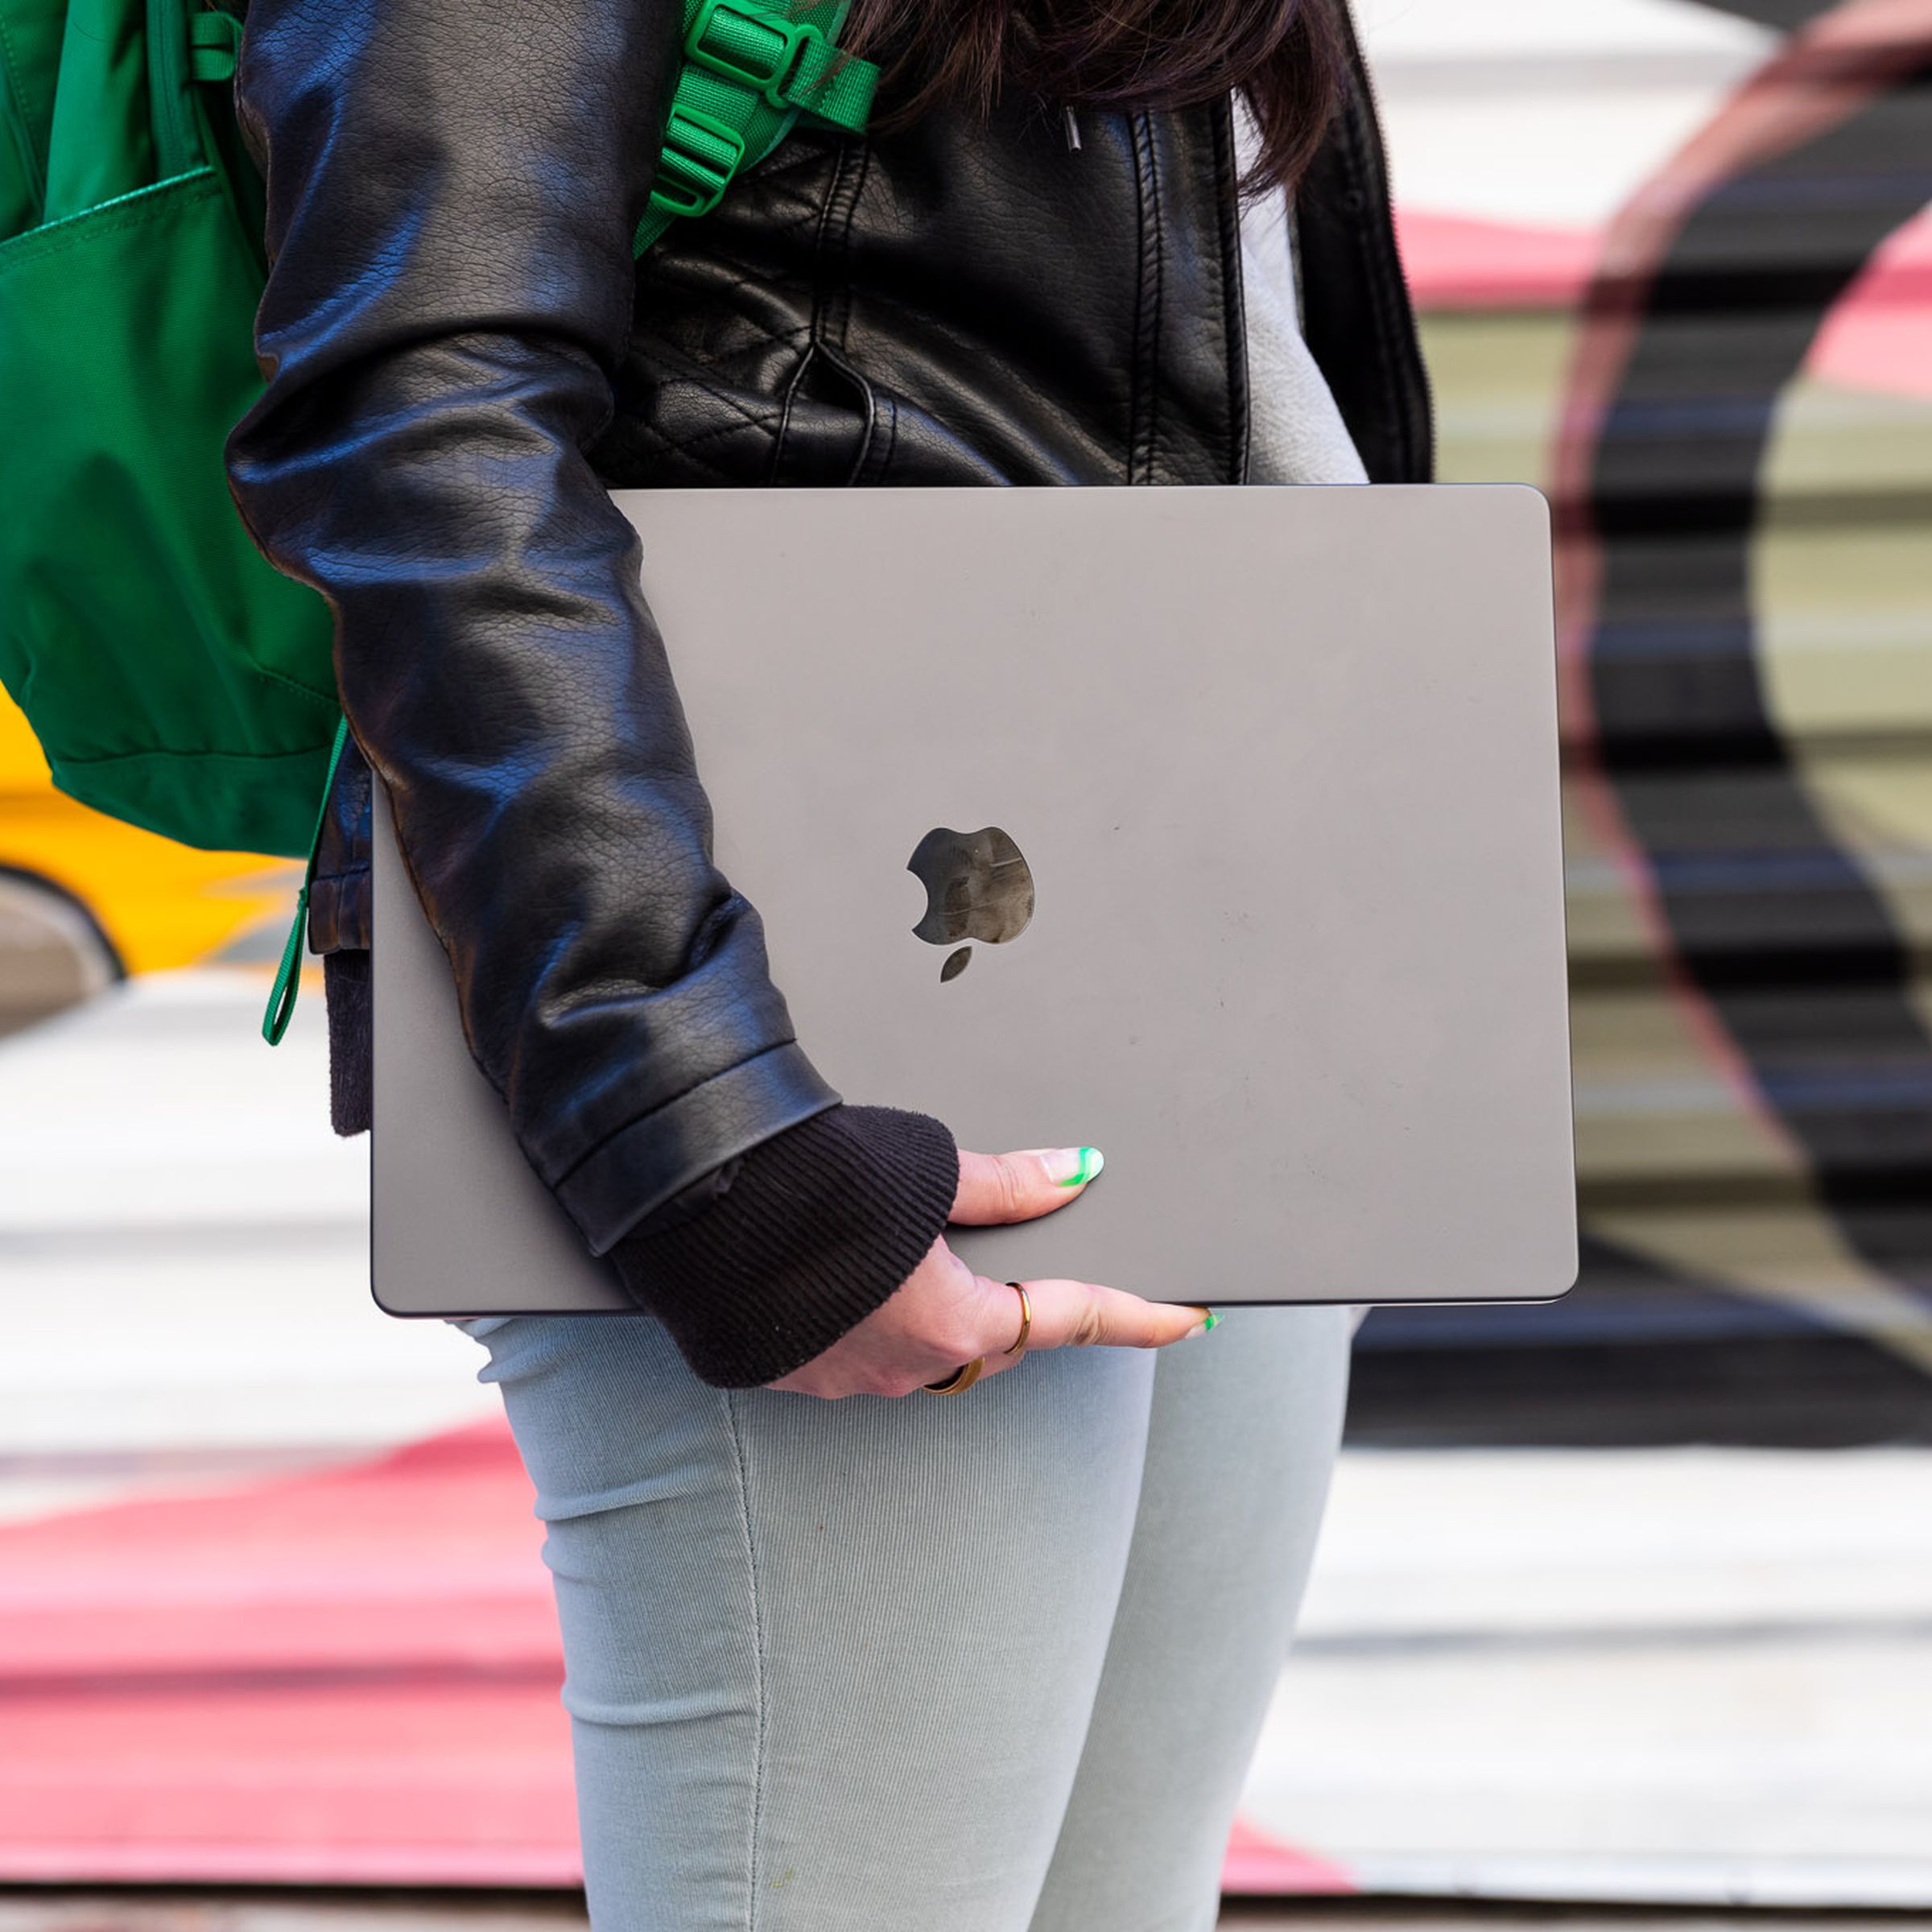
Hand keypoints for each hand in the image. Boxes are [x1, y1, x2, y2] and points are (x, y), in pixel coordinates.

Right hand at [770, 1147, 1211, 1397]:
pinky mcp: (796, 1373)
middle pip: (995, 1342)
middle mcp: (907, 1367)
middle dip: (1016, 1306)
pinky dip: (875, 1319)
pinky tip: (849, 1272)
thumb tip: (1077, 1175)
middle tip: (1018, 1256)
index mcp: (955, 1322)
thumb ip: (1009, 1185)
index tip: (1190, 1320)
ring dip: (937, 1312)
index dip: (1138, 1318)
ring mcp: (847, 1380)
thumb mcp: (930, 1173)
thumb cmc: (812, 1183)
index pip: (1073, 1321)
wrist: (693, 1203)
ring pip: (926, 1351)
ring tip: (912, 1249)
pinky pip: (863, 1353)